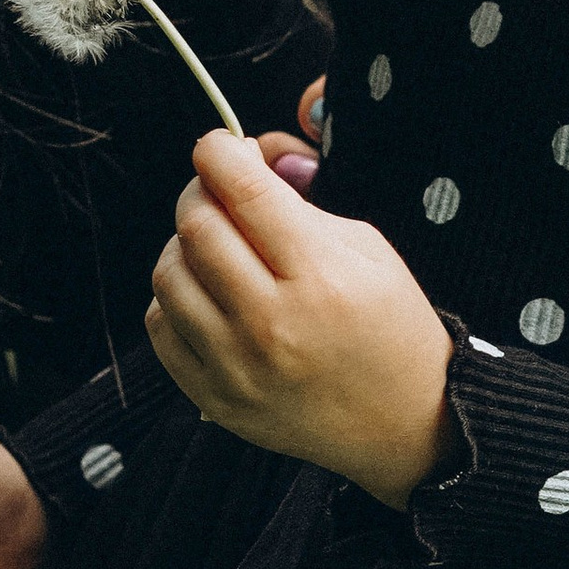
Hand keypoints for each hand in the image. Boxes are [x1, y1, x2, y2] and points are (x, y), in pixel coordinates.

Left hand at [146, 132, 456, 507]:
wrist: (407, 423)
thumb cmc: (391, 326)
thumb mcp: (368, 248)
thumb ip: (300, 203)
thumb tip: (242, 161)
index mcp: (319, 275)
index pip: (242, 190)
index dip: (218, 151)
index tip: (219, 146)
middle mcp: (272, 322)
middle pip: (196, 226)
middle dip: (201, 192)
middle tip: (219, 192)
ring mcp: (238, 366)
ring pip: (168, 273)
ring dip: (183, 245)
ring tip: (216, 248)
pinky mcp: (215, 399)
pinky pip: (160, 326)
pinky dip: (175, 299)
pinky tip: (208, 295)